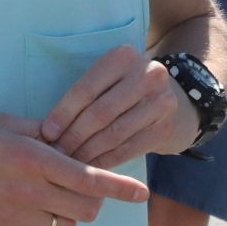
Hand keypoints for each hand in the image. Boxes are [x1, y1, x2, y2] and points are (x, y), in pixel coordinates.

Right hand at [0, 113, 146, 225]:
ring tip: (46, 196)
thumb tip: (65, 141)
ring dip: (67, 213)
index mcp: (31, 158)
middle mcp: (29, 190)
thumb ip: (38, 133)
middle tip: (75, 185)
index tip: (143, 194)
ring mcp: (16, 216)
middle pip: (86, 208)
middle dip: (90, 198)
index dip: (121, 188)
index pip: (89, 178)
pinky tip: (29, 213)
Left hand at [40, 44, 198, 167]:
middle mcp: (146, 75)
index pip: (85, 89)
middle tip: (56, 153)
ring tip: (70, 162)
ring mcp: (160, 102)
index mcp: (122, 57)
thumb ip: (86, 94)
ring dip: (88, 152)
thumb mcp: (110, 77)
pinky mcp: (166, 128)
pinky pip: (129, 148)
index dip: (63, 113)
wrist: (179, 101)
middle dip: (74, 136)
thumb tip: (48, 127)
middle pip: (99, 112)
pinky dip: (107, 160)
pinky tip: (92, 168)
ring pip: (114, 133)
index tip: (47, 132)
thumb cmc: (129, 89)